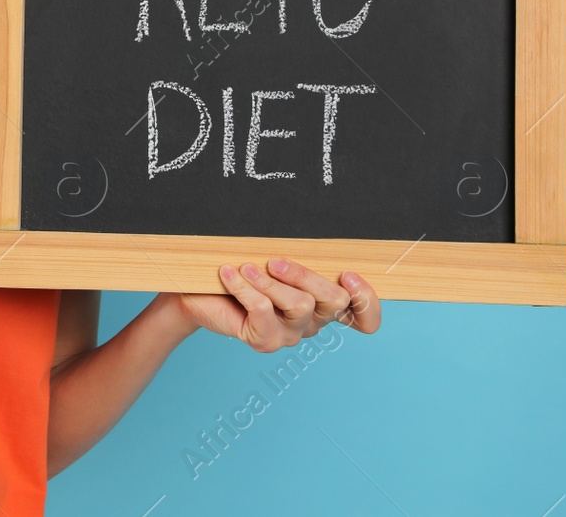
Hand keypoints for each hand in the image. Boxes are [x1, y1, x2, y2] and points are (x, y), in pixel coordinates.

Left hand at [160, 258, 380, 353]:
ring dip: (270, 282)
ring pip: (299, 306)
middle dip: (306, 275)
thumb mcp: (273, 256)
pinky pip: (263, 312)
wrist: (198, 291)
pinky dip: (245, 288)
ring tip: (246, 268)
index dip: (367, 301)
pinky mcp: (265, 341)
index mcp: (322, 300)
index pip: (363, 314)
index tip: (349, 275)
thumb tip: (305, 225)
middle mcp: (312, 321)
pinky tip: (230, 274)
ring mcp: (290, 334)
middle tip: (275, 260)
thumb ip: (297, 251)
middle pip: (334, 301)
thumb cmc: (241, 268)